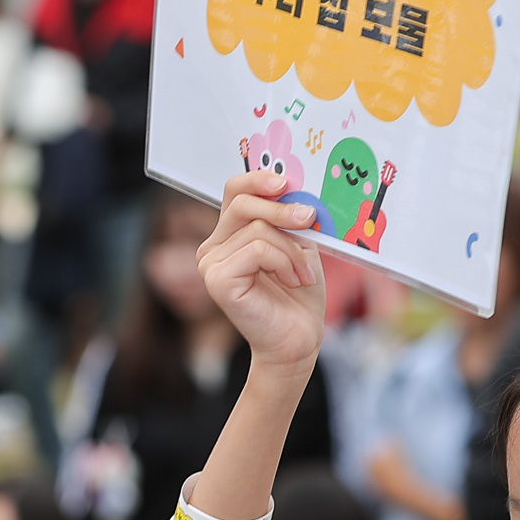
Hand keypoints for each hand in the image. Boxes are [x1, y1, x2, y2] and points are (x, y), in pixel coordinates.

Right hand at [198, 169, 323, 373]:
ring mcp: (210, 264)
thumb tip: (297, 186)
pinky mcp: (218, 280)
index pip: (234, 191)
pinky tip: (292, 280)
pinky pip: (257, 249)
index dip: (258, 179)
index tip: (287, 182)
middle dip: (281, 208)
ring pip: (257, 228)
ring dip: (290, 249)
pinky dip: (283, 262)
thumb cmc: (299, 294)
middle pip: (242, 203)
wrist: (298, 339)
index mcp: (228, 235)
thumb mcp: (299, 244)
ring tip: (302, 274)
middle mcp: (212, 248)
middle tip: (309, 218)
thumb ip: (291, 217)